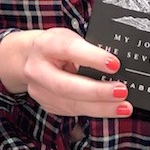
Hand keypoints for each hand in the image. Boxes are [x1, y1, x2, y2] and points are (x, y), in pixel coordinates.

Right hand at [0, 27, 131, 117]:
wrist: (26, 58)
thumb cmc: (54, 45)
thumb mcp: (68, 37)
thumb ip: (86, 48)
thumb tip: (115, 63)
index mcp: (46, 45)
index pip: (70, 50)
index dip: (92, 58)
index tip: (115, 64)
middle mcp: (38, 69)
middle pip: (67, 85)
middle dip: (97, 91)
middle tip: (121, 91)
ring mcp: (40, 91)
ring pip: (71, 104)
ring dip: (101, 108)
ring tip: (124, 106)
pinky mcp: (47, 105)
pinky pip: (73, 111)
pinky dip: (95, 111)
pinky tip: (111, 109)